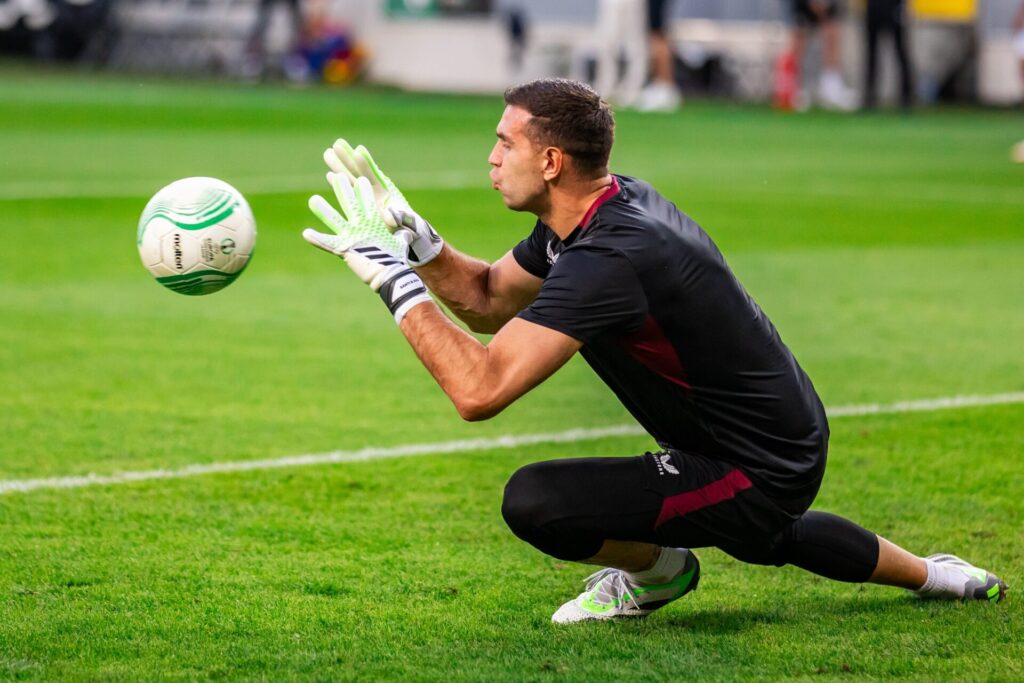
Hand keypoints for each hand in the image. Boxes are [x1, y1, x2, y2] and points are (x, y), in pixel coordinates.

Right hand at [304, 173, 430, 323]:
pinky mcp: (344, 250)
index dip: (364, 190)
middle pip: (349, 205)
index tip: (360, 177)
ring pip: (335, 220)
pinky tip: (306, 233)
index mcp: (373, 221)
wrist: (390, 276)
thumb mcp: (400, 239)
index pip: (367, 201)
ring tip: (313, 199)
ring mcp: (351, 237)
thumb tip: (399, 214)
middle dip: (343, 190)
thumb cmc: (396, 258)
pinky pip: (328, 244)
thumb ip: (400, 225)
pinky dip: (317, 240)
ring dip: (324, 211)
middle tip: (336, 175)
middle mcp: (360, 226)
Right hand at [323, 138, 444, 265]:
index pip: (374, 175)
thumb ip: (400, 218)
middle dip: (348, 158)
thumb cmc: (410, 228)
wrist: (407, 235)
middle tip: (337, 142)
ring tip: (327, 152)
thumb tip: (389, 215)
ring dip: (339, 167)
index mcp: (386, 193)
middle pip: (358, 172)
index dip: (366, 164)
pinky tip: (329, 175)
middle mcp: (374, 191)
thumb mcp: (408, 223)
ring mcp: (366, 198)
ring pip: (350, 179)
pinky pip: (348, 192)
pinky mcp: (360, 205)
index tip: (358, 150)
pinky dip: (338, 185)